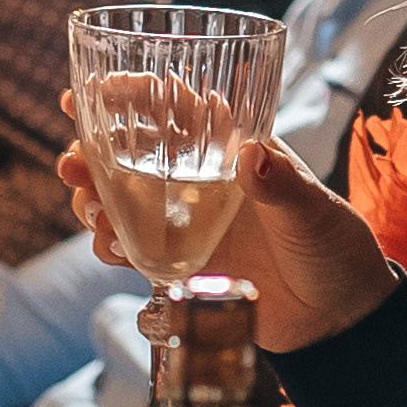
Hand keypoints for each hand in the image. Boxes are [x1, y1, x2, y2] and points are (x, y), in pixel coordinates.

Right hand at [57, 95, 393, 355]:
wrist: (336, 317)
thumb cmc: (333, 248)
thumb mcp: (313, 212)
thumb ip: (282, 187)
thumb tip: (254, 157)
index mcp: (234, 149)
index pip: (178, 108)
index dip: (134, 93)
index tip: (97, 89)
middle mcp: (202, 180)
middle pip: (131, 153)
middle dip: (91, 150)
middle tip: (70, 160)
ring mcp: (187, 222)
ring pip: (121, 201)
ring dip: (93, 199)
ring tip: (86, 208)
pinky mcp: (182, 263)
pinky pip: (134, 248)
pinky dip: (112, 245)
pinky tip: (107, 247)